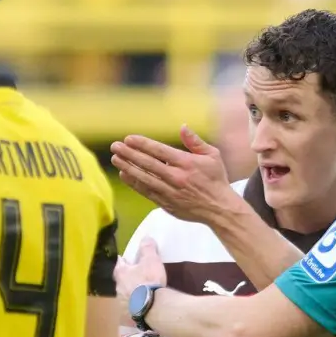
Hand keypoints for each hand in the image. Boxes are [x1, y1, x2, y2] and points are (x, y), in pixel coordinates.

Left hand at [110, 126, 243, 224]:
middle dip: (129, 154)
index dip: (142, 144)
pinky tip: (125, 175)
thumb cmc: (216, 180)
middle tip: (115, 146)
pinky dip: (134, 183)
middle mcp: (176, 177)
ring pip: (144, 178)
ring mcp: (170, 192)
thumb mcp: (212, 156)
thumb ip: (195, 141)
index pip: (159, 151)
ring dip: (128, 167)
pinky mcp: (166, 204)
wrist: (220, 209)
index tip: (129, 138)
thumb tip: (182, 127)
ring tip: (116, 158)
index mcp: (186, 163)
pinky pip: (147, 192)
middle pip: (148, 164)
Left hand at [115, 237, 167, 301]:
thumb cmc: (149, 281)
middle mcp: (118, 288)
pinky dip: (135, 304)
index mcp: (121, 273)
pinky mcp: (128, 314)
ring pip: (124, 294)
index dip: (122, 261)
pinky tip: (141, 305)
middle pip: (121, 280)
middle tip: (135, 276)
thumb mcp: (151, 260)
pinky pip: (131, 307)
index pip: (119, 264)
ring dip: (130, 292)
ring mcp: (122, 303)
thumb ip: (148, 248)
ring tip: (139, 292)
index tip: (124, 259)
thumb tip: (146, 238)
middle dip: (127, 278)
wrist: (151, 307)